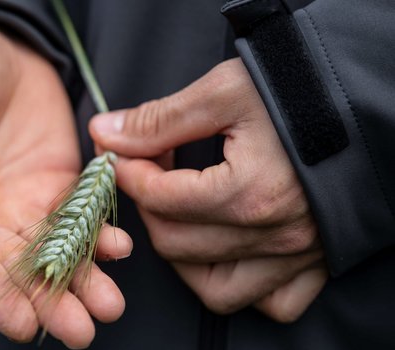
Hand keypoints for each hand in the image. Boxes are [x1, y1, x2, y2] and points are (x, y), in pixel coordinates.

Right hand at [0, 20, 131, 347]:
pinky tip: (118, 248)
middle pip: (15, 269)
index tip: (22, 323)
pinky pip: (80, 218)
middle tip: (81, 331)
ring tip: (111, 304)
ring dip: (82, 281)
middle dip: (48, 302)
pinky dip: (99, 236)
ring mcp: (22, 203)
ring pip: (53, 253)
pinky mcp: (57, 186)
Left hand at [89, 58, 326, 321]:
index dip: (129, 173)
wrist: (372, 98)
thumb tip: (104, 133)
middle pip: (176, 243)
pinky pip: (272, 303)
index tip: (125, 154)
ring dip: (183, 256)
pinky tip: (227, 252)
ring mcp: (298, 255)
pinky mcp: (316, 262)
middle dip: (149, 207)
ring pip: (215, 287)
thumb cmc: (302, 90)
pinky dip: (242, 287)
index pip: (159, 199)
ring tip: (179, 217)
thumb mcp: (225, 91)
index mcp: (248, 192)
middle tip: (152, 173)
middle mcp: (274, 234)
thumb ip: (160, 120)